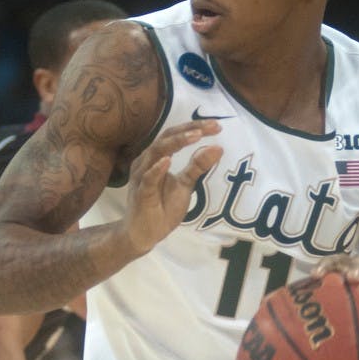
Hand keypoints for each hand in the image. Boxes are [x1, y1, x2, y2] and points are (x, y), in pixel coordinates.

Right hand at [123, 120, 222, 255]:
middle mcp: (146, 161)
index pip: (174, 135)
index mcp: (156, 157)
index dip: (194, 127)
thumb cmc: (162, 207)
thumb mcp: (185, 185)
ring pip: (156, 152)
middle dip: (189, 129)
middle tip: (212, 126)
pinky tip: (168, 160)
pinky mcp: (141, 194)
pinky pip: (148, 179)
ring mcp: (142, 176)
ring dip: (176, 143)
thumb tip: (217, 148)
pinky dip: (157, 169)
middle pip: (166, 137)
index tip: (216, 125)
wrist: (144, 234)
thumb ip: (198, 166)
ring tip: (195, 136)